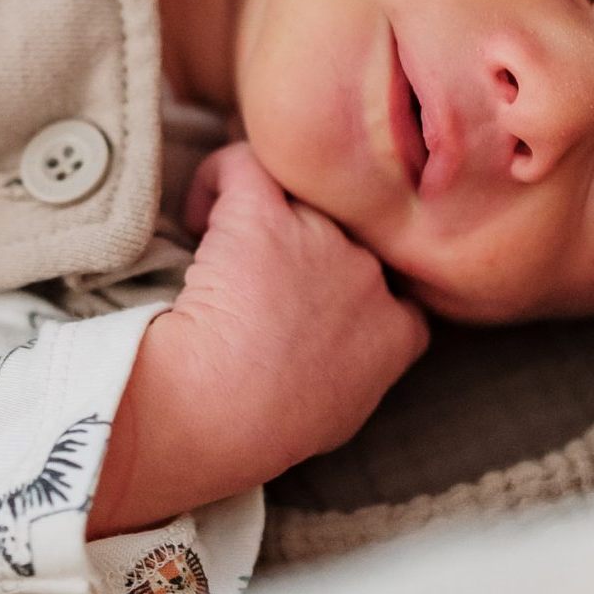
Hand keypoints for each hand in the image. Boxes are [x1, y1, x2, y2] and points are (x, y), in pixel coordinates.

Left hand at [175, 143, 428, 470]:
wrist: (221, 412)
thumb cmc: (270, 430)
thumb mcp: (346, 414)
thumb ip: (365, 371)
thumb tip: (350, 359)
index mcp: (396, 328)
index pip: (393, 282)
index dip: (350, 279)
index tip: (310, 297)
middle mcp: (367, 272)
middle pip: (343, 230)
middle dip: (302, 245)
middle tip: (257, 274)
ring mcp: (321, 236)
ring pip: (297, 188)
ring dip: (259, 210)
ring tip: (218, 247)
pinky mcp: (264, 214)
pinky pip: (243, 163)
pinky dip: (218, 178)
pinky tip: (197, 213)